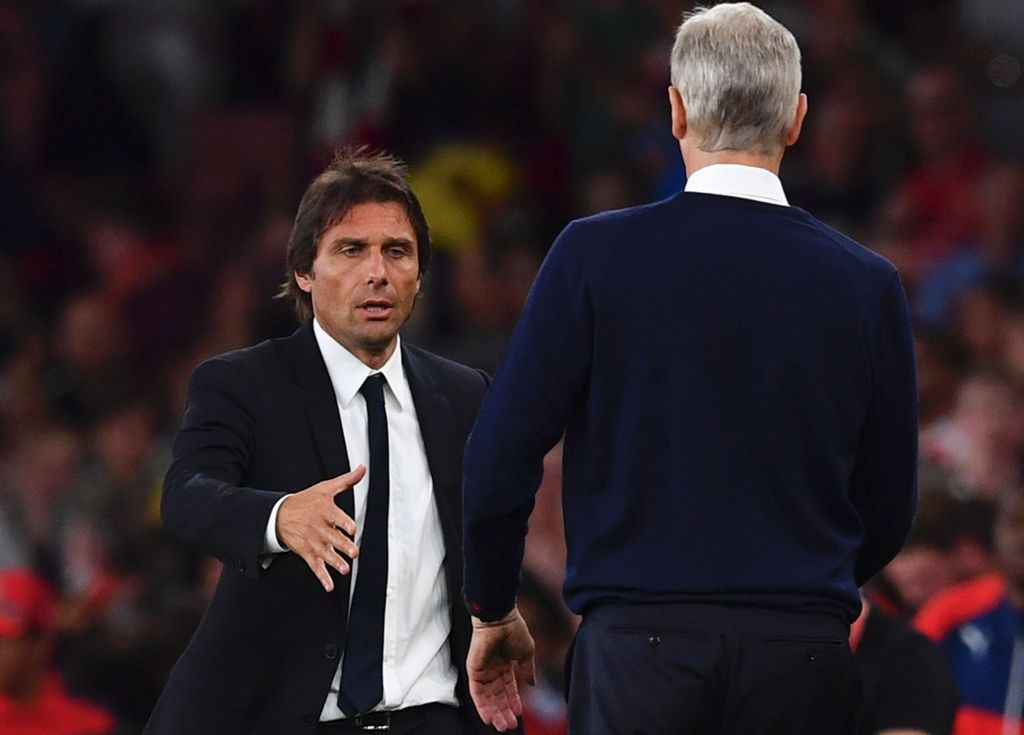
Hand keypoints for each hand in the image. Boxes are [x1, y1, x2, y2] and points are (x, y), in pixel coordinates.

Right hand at [276, 465, 365, 591]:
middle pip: (333, 538)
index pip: (336, 517)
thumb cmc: (307, 501)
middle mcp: (319, 528)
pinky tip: (329, 586)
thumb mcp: (325, 488)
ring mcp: (313, 542)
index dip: (344, 523)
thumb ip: (346, 480)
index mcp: (325, 511)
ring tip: (344, 569)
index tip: (352, 528)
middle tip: (354, 552)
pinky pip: (315, 567)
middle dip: (343, 546)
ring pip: (325, 554)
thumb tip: (363, 468)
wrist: (280, 515)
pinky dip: (322, 577)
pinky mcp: (307, 553)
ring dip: (335, 563)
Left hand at [467, 607, 535, 731]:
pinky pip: (476, 692)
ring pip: (488, 698)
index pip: (509, 688)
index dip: (514, 701)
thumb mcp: (526, 652)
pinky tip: (488, 717)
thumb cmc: (514, 629)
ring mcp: (483, 670)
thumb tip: (532, 685)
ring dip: (495, 712)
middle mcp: (493, 669)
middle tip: (509, 726)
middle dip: (504, 711)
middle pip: (498, 696)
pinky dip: (482, 706)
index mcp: (505, 664)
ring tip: (502, 725)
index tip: (519, 714)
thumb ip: (528, 670)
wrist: (500, 618)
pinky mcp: (474, 670)